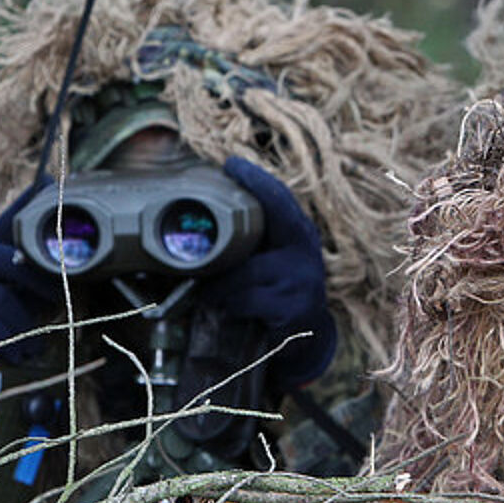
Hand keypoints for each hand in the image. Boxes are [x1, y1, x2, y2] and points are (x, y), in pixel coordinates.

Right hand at [0, 181, 62, 410]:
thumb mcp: (13, 304)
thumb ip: (32, 285)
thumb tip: (69, 275)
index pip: (8, 223)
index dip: (29, 200)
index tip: (51, 177)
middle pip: (14, 263)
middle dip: (43, 289)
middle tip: (58, 310)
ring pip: (2, 300)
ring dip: (22, 330)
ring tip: (28, 347)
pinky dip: (1, 341)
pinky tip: (2, 351)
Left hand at [203, 157, 335, 387]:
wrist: (308, 339)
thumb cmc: (280, 292)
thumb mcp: (275, 260)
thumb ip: (254, 240)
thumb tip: (207, 221)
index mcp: (300, 234)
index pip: (280, 199)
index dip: (257, 179)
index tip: (231, 163)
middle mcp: (305, 252)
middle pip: (261, 229)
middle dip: (226, 230)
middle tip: (195, 233)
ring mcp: (302, 282)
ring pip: (243, 272)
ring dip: (218, 282)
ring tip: (205, 289)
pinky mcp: (292, 310)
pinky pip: (247, 300)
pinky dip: (230, 303)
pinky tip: (226, 307)